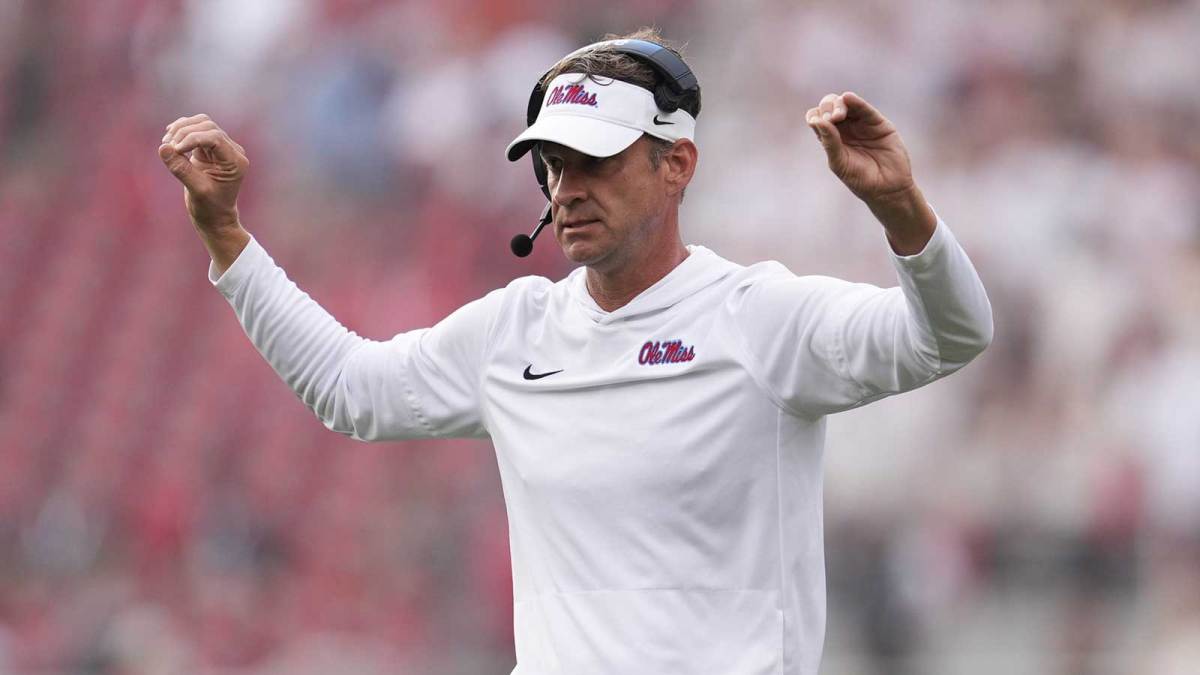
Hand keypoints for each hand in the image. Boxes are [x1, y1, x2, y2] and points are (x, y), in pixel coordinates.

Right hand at [158, 114, 248, 231]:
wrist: (214, 217)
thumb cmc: (210, 207)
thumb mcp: (196, 190)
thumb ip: (181, 169)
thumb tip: (163, 147)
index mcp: (235, 161)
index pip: (215, 137)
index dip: (192, 138)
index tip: (175, 149)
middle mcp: (232, 151)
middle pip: (208, 126)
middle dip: (185, 132)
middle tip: (168, 147)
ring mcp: (221, 148)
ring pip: (201, 124)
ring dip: (181, 129)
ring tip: (166, 143)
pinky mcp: (209, 148)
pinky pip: (195, 130)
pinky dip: (181, 131)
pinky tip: (169, 140)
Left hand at [806, 92, 913, 203]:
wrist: (887, 188)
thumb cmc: (860, 179)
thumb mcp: (840, 163)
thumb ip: (830, 142)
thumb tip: (817, 121)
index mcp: (831, 138)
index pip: (817, 119)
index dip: (815, 116)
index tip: (818, 123)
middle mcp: (844, 128)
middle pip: (829, 107)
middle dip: (828, 108)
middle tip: (832, 120)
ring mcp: (860, 124)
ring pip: (845, 104)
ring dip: (838, 104)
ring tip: (839, 116)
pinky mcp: (877, 122)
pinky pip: (864, 108)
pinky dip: (856, 102)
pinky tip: (848, 98)